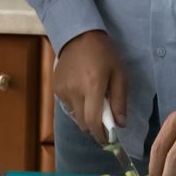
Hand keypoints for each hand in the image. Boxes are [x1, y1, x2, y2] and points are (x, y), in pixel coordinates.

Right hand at [52, 30, 127, 144]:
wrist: (79, 35)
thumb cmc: (104, 54)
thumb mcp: (120, 74)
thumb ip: (120, 101)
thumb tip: (120, 125)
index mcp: (93, 86)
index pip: (94, 122)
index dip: (101, 136)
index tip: (108, 140)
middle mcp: (74, 90)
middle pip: (83, 123)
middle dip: (94, 126)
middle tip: (103, 119)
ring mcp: (62, 89)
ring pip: (75, 115)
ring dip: (84, 114)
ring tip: (91, 99)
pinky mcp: (55, 87)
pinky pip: (67, 105)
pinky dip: (76, 104)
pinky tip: (81, 90)